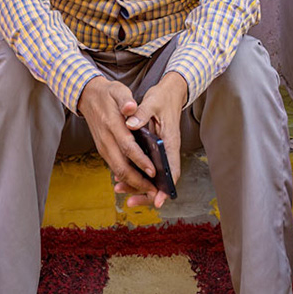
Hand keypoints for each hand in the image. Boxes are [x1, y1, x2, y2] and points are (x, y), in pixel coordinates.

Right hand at [78, 76, 155, 198]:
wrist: (87, 96)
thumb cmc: (107, 94)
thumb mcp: (118, 90)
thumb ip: (125, 100)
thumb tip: (131, 108)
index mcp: (112, 124)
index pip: (128, 147)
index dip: (141, 160)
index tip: (153, 171)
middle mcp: (106, 139)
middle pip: (121, 166)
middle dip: (137, 181)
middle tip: (154, 190)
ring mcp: (103, 146)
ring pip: (117, 170)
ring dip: (132, 182)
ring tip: (148, 190)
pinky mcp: (103, 149)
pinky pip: (115, 166)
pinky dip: (126, 177)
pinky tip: (138, 182)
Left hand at [123, 73, 187, 208]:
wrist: (170, 91)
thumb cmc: (163, 98)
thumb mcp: (152, 102)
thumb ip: (141, 114)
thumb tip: (130, 124)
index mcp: (171, 141)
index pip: (172, 170)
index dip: (166, 188)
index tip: (158, 201)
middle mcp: (168, 150)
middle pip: (162, 180)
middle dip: (147, 193)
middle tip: (130, 202)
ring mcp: (162, 151)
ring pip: (153, 176)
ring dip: (138, 186)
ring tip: (120, 190)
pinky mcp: (155, 149)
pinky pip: (147, 168)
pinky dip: (136, 174)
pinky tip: (121, 178)